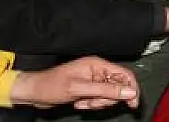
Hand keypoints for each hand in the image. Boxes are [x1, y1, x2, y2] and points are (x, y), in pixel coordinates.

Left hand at [10, 57, 138, 109]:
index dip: (131, 88)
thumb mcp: (80, 89)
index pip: (124, 74)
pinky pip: (99, 99)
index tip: (132, 103)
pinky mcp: (89, 89)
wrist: (35, 92)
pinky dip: (91, 104)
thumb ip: (106, 90)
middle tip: (93, 103)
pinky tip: (79, 103)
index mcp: (97, 64)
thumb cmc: (52, 85)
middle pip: (118, 87)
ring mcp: (93, 80)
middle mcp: (97, 70)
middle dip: (107, 99)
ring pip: (109, 95)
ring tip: (82, 102)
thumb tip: (128, 92)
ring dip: (98, 103)